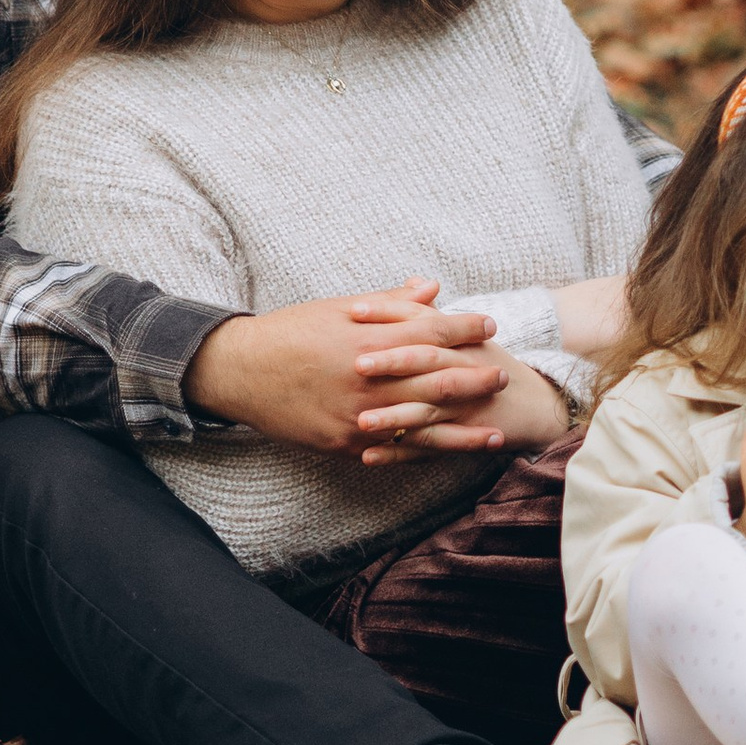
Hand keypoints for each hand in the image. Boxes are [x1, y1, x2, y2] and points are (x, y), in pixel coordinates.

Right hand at [188, 289, 494, 450]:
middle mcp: (367, 378)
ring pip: (422, 426)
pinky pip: (392, 451)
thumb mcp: (338, 308)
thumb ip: (390, 304)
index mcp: (367, 338)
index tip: (490, 325)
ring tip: (496, 431)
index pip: (429, 331)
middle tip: (504, 376)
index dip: (463, 327)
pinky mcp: (343, 443)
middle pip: (434, 380)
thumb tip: (432, 289)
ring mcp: (356, 415)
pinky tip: (449, 455)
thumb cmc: (291, 332)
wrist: (241, 371)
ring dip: (463, 430)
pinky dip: (424, 453)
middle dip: (474, 378)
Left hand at [350, 276, 562, 463]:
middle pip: (427, 362)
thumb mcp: (468, 336)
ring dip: (393, 417)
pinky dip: (399, 455)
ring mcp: (465, 407)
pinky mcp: (465, 437)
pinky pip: (430, 448)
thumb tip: (414, 281)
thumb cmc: (492, 365)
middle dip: (393, 363)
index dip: (391, 314)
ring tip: (361, 420)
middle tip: (357, 364)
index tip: (355, 311)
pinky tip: (368, 457)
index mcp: (459, 342)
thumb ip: (435, 313)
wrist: (538, 404)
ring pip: (427, 410)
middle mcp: (464, 370)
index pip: (423, 321)